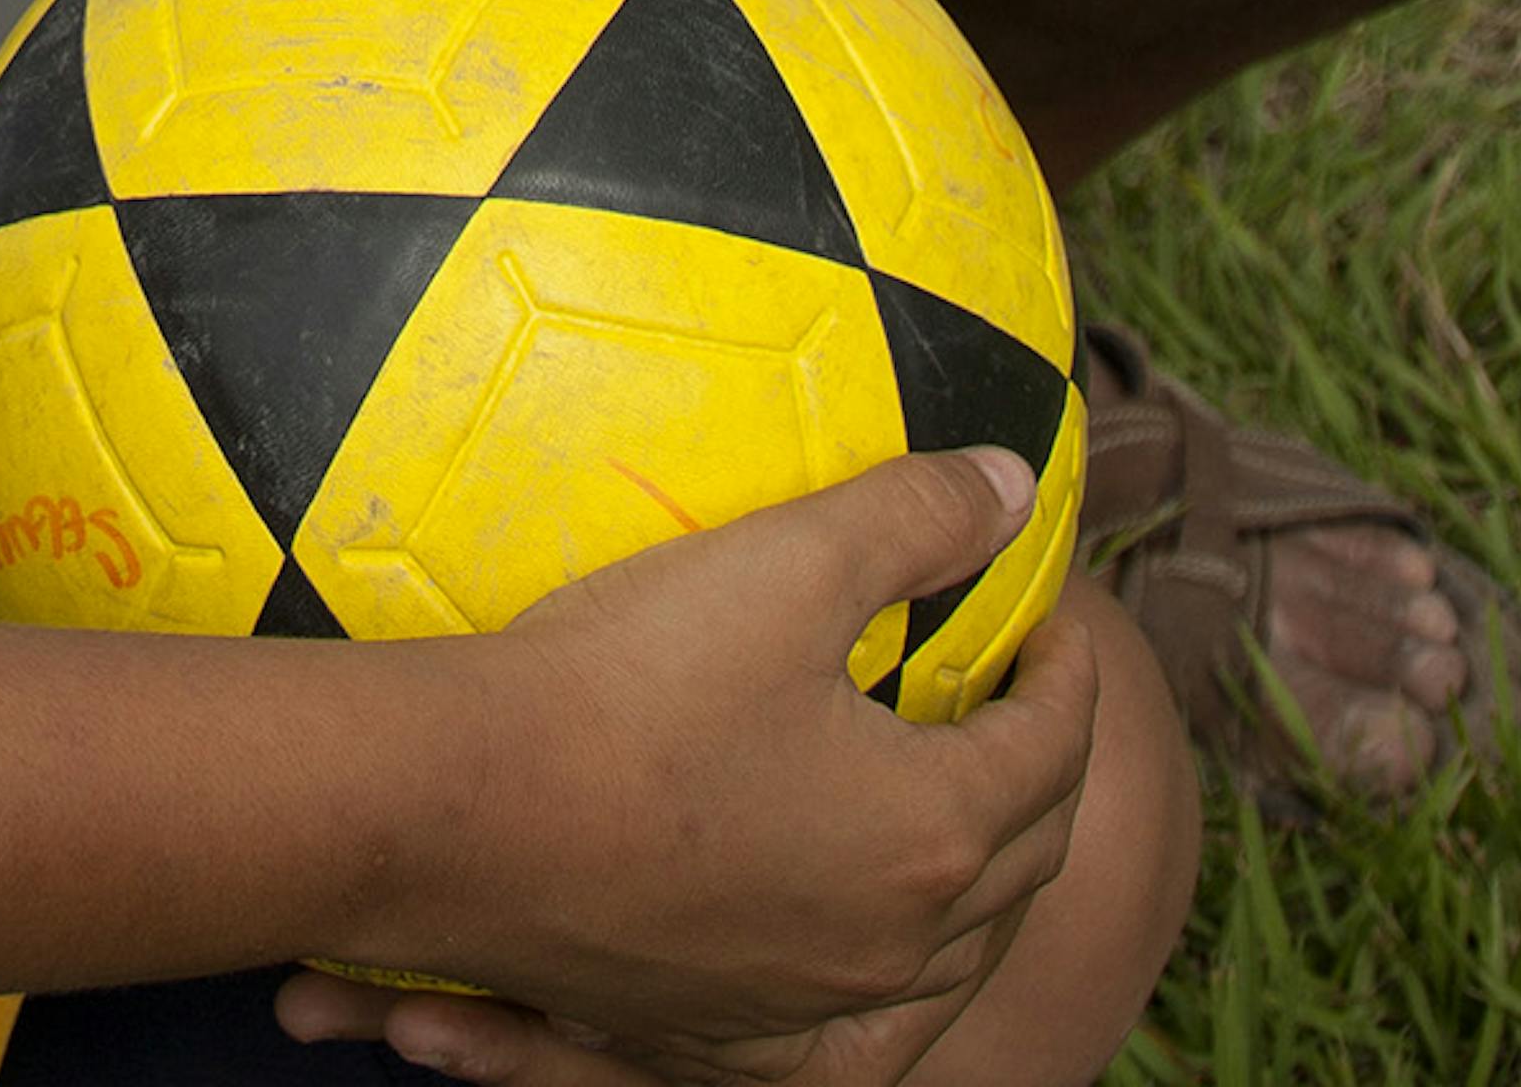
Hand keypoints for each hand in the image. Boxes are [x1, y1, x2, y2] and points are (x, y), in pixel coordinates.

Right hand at [300, 453, 1092, 1086]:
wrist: (449, 815)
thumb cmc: (625, 683)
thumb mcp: (787, 564)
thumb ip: (916, 518)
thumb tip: (1017, 488)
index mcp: (934, 829)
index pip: (1056, 745)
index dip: (1071, 672)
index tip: (1054, 618)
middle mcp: (894, 940)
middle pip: (1026, 857)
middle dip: (1045, 770)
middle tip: (1019, 698)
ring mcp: (809, 999)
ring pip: (953, 957)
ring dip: (985, 880)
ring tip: (963, 809)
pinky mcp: (726, 1029)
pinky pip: (856, 1033)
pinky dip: (894, 986)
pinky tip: (864, 949)